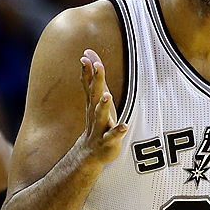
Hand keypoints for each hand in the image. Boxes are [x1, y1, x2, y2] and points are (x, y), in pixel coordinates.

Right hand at [79, 49, 126, 163]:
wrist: (90, 153)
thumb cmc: (97, 122)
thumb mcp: (95, 99)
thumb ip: (92, 78)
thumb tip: (87, 55)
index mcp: (93, 103)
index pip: (89, 84)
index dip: (88, 70)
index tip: (85, 56)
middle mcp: (95, 113)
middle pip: (95, 95)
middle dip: (97, 80)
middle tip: (98, 66)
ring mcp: (100, 127)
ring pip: (101, 115)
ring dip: (104, 105)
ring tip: (107, 95)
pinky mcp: (108, 141)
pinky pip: (112, 136)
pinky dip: (118, 131)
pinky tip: (124, 126)